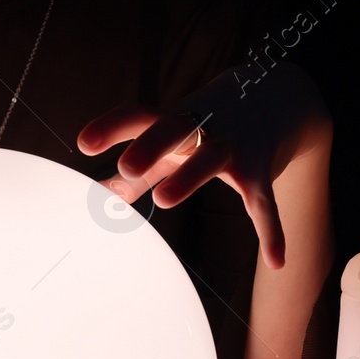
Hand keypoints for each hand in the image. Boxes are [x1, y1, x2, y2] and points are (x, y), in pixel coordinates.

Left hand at [77, 61, 332, 269]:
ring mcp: (232, 146)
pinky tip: (275, 261)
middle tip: (126, 165)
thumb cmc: (204, 128)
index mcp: (172, 120)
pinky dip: (271, 230)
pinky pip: (263, 203)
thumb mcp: (169, 143)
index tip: (84, 144)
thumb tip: (97, 196)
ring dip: (188, 176)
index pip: (138, 115)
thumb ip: (135, 173)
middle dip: (150, 144)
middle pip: (172, 128)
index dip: (111, 127)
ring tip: (162, 200)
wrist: (274, 97)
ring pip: (211, 158)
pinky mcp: (259, 169)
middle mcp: (202, 127)